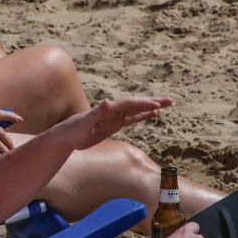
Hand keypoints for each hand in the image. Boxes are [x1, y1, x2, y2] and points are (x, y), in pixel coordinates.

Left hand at [54, 96, 172, 150]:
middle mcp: (114, 110)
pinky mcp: (114, 124)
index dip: (143, 104)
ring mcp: (115, 117)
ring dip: (151, 106)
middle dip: (153, 101)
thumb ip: (96, 112)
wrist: (66, 136)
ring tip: (167, 104)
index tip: (156, 106)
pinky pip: (132, 119)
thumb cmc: (73, 129)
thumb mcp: (84, 122)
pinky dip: (143, 115)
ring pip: (137, 110)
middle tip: (171, 100)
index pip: (129, 104)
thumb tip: (107, 101)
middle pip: (137, 104)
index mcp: (108, 109)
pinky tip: (153, 114)